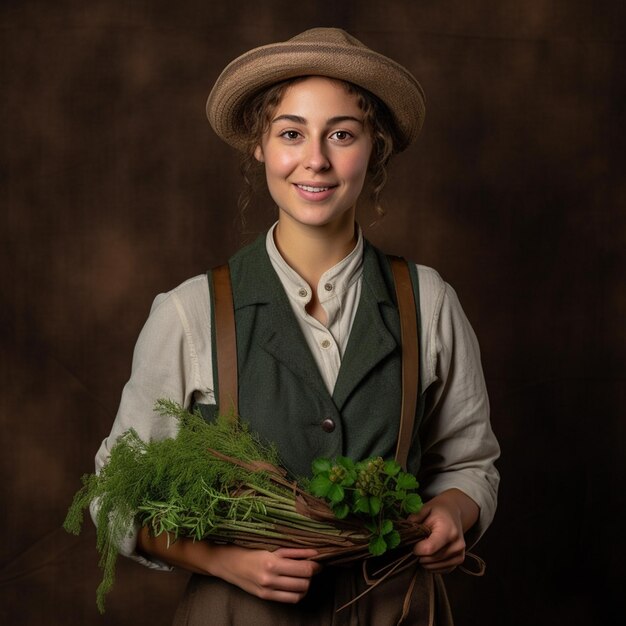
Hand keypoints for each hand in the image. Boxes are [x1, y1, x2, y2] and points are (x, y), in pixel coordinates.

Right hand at [208, 546, 322, 603]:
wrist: (226, 562)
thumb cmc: (248, 548)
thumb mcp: (270, 546)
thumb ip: (293, 551)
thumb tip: (313, 552)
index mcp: (272, 563)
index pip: (304, 569)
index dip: (315, 565)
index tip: (319, 559)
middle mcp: (270, 579)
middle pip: (304, 582)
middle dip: (312, 574)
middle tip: (313, 565)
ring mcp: (267, 590)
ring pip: (299, 593)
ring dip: (306, 584)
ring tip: (304, 574)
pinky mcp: (265, 597)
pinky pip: (289, 600)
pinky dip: (297, 593)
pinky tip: (296, 583)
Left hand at [409, 488, 478, 573]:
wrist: (453, 511)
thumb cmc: (437, 510)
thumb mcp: (425, 508)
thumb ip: (414, 519)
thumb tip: (406, 532)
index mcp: (448, 530)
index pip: (429, 549)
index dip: (416, 549)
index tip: (412, 543)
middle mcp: (457, 543)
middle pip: (431, 559)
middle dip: (420, 555)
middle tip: (417, 545)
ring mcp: (460, 553)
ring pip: (436, 567)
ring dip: (425, 561)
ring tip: (423, 549)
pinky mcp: (460, 559)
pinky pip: (443, 570)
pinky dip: (433, 566)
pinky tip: (430, 556)